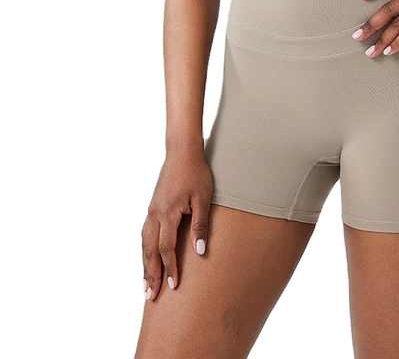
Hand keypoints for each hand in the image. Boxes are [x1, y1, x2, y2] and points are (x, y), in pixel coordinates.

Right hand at [141, 148, 212, 300]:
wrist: (182, 152)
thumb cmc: (197, 173)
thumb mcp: (203, 198)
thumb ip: (201, 225)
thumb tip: (200, 251)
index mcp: (167, 213)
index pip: (167, 248)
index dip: (170, 268)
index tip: (173, 286)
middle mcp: (155, 214)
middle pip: (150, 250)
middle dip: (150, 274)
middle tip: (150, 296)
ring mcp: (151, 210)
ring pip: (144, 243)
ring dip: (144, 264)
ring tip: (145, 284)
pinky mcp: (152, 206)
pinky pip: (145, 233)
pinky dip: (145, 249)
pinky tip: (148, 257)